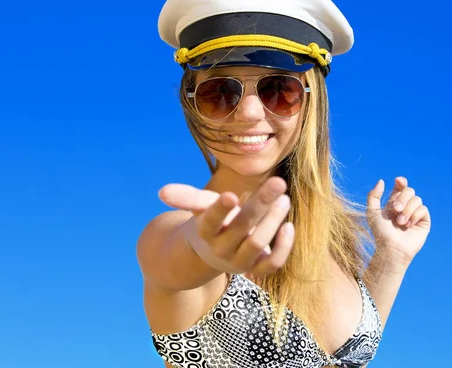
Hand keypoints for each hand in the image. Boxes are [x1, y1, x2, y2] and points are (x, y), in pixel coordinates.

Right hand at [158, 177, 294, 276]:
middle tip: (278, 182)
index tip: (231, 195)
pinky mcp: (257, 268)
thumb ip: (186, 197)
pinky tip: (289, 226)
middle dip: (261, 204)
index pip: (210, 221)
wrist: (216, 251)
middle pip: (242, 227)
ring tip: (284, 199)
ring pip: (257, 243)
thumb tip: (162, 192)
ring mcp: (240, 260)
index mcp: (205, 230)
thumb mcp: (200, 206)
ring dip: (273, 221)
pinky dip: (283, 248)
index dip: (220, 210)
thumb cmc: (211, 220)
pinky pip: (272, 264)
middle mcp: (221, 248)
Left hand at [366, 177, 430, 265]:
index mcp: (394, 202)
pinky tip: (408, 225)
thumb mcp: (372, 212)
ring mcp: (415, 213)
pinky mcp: (423, 221)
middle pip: (409, 190)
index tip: (398, 181)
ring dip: (407, 209)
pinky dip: (414, 215)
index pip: (400, 187)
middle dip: (402, 198)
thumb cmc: (380, 232)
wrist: (391, 248)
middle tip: (395, 209)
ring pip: (416, 199)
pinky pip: (423, 209)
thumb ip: (374, 196)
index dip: (401, 182)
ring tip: (400, 222)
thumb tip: (382, 181)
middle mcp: (405, 206)